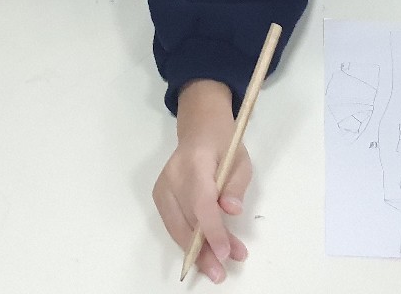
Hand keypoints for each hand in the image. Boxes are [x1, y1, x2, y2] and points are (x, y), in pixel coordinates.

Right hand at [152, 80, 250, 283]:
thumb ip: (237, 185)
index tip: (225, 252)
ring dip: (197, 251)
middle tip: (222, 272)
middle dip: (204, 250)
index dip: (212, 230)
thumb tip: (231, 211)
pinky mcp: (159, 196)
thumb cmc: (224, 143)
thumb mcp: (241, 159)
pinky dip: (187, 241)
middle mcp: (173, 175)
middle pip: (186, 220)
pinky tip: (203, 252)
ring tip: (218, 267)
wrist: (199, 129)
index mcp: (195, 161)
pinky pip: (173, 225)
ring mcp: (162, 186)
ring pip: (176, 228)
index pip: (201, 202)